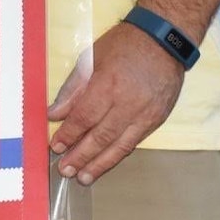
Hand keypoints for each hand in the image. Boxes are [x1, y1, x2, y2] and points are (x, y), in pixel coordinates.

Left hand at [45, 22, 187, 185]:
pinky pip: (134, 142)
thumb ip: (72, 89)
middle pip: (100, 136)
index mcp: (107, 84)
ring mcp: (145, 113)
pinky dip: (118, 154)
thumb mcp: (91, 58)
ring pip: (119, 145)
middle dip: (80, 156)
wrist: (165, 41)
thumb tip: (54, 114)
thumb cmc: (124, 45)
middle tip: (65, 170)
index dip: (68, 134)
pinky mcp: (156, 119)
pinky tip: (106, 163)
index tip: (55, 146)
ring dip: (99, 164)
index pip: (84, 117)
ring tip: (83, 178)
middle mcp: (127, 103)